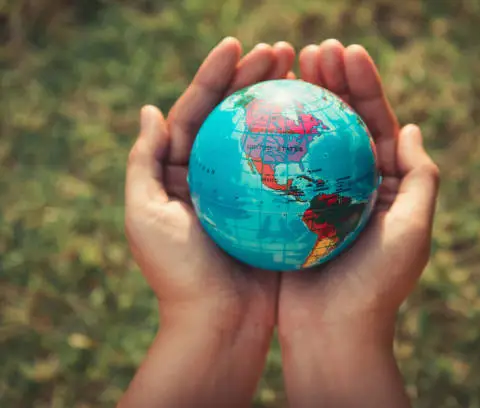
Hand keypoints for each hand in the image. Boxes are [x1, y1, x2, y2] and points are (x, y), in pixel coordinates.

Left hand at [120, 38, 294, 407]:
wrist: (219, 326)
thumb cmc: (179, 275)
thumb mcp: (146, 215)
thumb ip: (145, 162)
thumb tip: (150, 110)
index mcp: (181, 173)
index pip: (197, 112)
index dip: (214, 75)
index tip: (237, 45)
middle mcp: (217, 177)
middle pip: (236, 117)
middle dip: (255, 78)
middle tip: (281, 51)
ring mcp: (251, 192)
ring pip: (269, 138)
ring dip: (285, 103)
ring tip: (306, 72)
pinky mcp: (278, 210)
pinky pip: (293, 170)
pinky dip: (307, 145)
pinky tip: (327, 122)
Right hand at [278, 40, 439, 407]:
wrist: (333, 334)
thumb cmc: (375, 286)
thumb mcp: (412, 229)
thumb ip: (419, 178)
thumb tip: (410, 126)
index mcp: (384, 185)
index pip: (376, 124)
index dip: (364, 85)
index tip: (346, 52)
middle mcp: (352, 186)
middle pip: (341, 124)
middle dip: (331, 82)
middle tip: (312, 49)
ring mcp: (317, 197)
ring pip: (307, 141)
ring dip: (299, 102)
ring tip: (285, 66)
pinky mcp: (287, 212)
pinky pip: (279, 169)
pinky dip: (271, 141)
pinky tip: (255, 114)